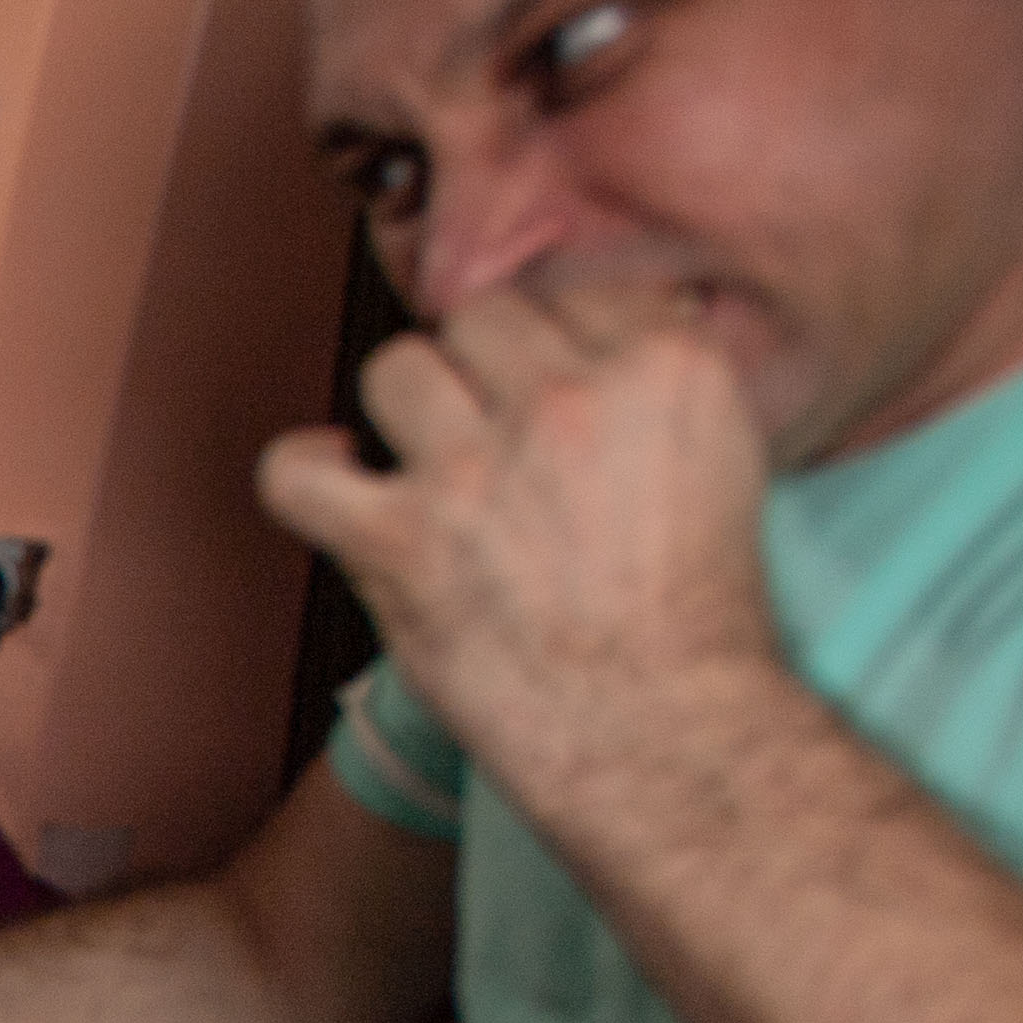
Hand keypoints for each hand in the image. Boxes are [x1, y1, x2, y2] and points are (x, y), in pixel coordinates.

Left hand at [257, 275, 790, 823]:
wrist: (661, 727)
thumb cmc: (694, 616)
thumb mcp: (726, 459)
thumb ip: (659, 386)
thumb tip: (614, 328)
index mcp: (664, 367)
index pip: (572, 295)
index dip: (552, 345)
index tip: (548, 393)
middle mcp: (567, 400)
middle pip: (481, 319)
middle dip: (481, 370)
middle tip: (494, 436)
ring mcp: (474, 469)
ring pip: (396, 368)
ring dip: (404, 411)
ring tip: (429, 463)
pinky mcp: (399, 541)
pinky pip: (296, 472)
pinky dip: (301, 472)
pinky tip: (336, 482)